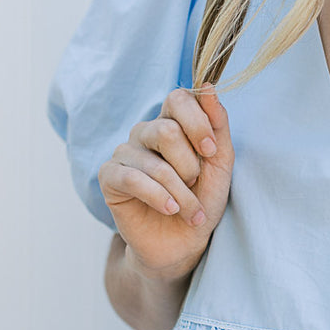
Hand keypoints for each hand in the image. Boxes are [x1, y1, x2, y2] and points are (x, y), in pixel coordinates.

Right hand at [97, 86, 233, 279]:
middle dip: (191, 166)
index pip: (179, 98)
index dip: (198, 122)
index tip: (211, 150)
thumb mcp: (220, 164)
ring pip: (155, 163)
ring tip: (189, 211)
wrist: (183, 243)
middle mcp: (145, 132)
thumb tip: (210, 87)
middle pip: (167, 130)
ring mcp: (125, 153)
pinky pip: (133, 179)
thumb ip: (218, 125)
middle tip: (195, 184)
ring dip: (181, 193)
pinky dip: (159, 198)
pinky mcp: (109, 177)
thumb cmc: (202, 200)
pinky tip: (170, 210)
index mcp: (172, 122)